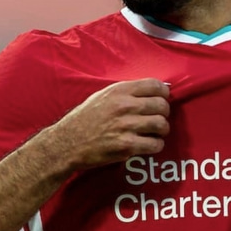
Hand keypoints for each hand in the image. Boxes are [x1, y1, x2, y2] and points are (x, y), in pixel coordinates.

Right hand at [48, 78, 170, 170]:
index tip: (163, 99)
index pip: (155, 85)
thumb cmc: (84, 119)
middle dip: (164, 113)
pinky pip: (155, 144)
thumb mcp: (102, 96)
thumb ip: (126, 93)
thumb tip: (151, 91)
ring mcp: (126, 126)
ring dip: (162, 130)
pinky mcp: (126, 146)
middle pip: (162, 105)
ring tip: (156, 133)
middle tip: (159, 119)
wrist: (67, 142)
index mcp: (119, 91)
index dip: (164, 93)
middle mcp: (124, 106)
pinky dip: (156, 146)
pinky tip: (149, 145)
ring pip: (161, 125)